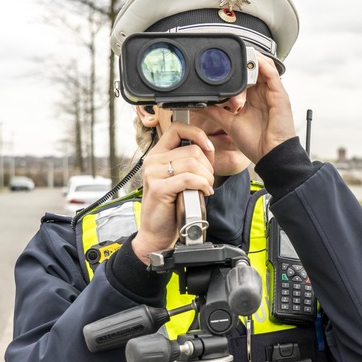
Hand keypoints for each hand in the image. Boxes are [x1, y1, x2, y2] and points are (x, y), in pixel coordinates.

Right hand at [130, 122, 215, 263]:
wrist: (155, 233)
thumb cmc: (169, 207)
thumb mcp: (179, 179)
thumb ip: (189, 162)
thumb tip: (208, 148)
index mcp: (157, 155)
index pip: (177, 128)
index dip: (197, 134)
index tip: (209, 148)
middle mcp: (152, 161)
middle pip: (192, 149)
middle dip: (208, 166)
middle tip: (207, 180)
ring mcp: (153, 173)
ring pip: (192, 163)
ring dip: (206, 177)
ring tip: (205, 188)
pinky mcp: (158, 188)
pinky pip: (189, 178)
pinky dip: (202, 184)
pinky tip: (204, 192)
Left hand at [209, 52, 296, 164]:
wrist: (270, 155)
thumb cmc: (256, 143)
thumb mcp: (230, 124)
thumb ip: (216, 112)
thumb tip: (200, 103)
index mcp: (253, 100)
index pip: (244, 78)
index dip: (235, 68)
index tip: (222, 61)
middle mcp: (263, 95)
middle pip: (253, 70)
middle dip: (242, 60)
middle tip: (229, 52)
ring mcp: (272, 94)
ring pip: (263, 68)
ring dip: (252, 58)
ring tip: (240, 50)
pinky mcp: (280, 95)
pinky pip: (272, 73)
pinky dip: (263, 64)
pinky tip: (253, 58)